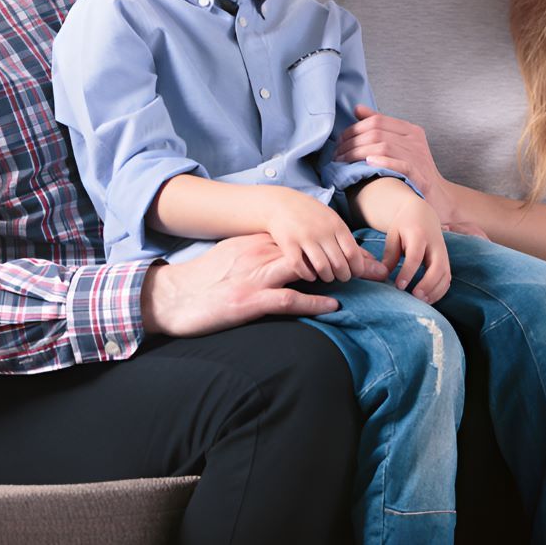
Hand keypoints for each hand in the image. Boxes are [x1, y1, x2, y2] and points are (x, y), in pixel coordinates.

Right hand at [140, 233, 388, 335]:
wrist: (171, 297)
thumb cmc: (202, 280)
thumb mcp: (233, 257)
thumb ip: (260, 254)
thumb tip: (288, 257)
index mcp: (257, 243)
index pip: (303, 239)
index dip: (334, 244)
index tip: (359, 249)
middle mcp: (260, 255)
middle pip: (312, 251)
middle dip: (345, 256)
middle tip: (374, 264)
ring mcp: (256, 277)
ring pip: (306, 270)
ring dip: (337, 275)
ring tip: (363, 282)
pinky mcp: (250, 301)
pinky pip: (289, 300)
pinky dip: (313, 301)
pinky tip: (333, 306)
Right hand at [263, 187, 366, 282]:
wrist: (281, 203)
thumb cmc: (312, 215)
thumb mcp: (333, 221)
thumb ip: (348, 240)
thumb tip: (372, 261)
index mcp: (336, 225)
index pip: (353, 254)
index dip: (356, 268)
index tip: (355, 273)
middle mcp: (322, 231)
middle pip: (339, 264)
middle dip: (343, 276)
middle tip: (341, 277)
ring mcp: (304, 237)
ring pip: (322, 268)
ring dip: (327, 277)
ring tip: (327, 277)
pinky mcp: (288, 244)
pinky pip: (301, 267)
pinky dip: (308, 275)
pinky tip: (310, 275)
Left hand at [335, 105, 487, 238]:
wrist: (440, 198)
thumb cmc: (415, 172)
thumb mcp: (400, 145)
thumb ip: (380, 127)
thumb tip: (358, 109)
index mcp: (410, 130)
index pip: (376, 120)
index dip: (354, 129)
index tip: (340, 142)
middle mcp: (415, 141)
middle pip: (377, 133)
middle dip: (352, 143)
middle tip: (337, 154)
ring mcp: (418, 157)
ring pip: (384, 146)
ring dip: (358, 154)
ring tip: (343, 162)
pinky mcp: (420, 176)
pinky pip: (401, 165)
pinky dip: (382, 162)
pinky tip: (367, 164)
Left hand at [380, 197, 451, 302]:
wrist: (423, 214)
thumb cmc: (404, 225)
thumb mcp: (393, 234)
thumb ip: (390, 254)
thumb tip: (385, 275)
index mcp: (419, 235)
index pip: (415, 256)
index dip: (408, 272)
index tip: (399, 286)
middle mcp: (435, 244)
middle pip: (437, 267)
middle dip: (427, 284)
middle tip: (414, 296)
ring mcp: (443, 253)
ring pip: (445, 274)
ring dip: (435, 290)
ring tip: (420, 301)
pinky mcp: (446, 261)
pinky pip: (447, 279)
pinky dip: (440, 291)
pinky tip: (427, 299)